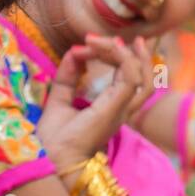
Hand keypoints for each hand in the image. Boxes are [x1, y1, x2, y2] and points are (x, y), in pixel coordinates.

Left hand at [36, 34, 154, 173]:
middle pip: (142, 77)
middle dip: (128, 53)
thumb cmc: (55, 136)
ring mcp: (121, 109)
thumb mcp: (60, 98)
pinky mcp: (115, 107)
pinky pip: (130, 77)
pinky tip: (103, 48)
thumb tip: (74, 51)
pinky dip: (120, 58)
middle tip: (107, 39)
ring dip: (126, 53)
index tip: (95, 45)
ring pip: (142, 76)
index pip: (129, 80)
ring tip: (109, 40)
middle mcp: (121, 109)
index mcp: (111, 109)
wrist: (52, 156)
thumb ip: (68, 76)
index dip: (117, 58)